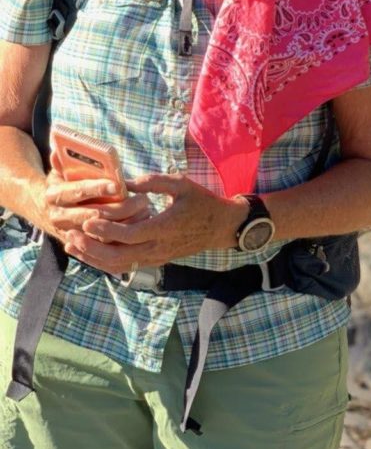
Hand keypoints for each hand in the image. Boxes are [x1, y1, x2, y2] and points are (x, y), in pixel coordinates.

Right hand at [42, 169, 149, 243]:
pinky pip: (107, 244)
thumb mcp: (60, 172)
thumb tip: (58, 150)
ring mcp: (72, 233)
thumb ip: (62, 162)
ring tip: (146, 209)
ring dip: (127, 222)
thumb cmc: (64, 184)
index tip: (118, 185)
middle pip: (94, 215)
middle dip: (120, 208)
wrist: (47, 211)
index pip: (78, 191)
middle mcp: (59, 217)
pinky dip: (125, 234)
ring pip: (103, 233)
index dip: (97, 188)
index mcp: (54, 196)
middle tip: (143, 200)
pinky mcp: (84, 244)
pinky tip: (141, 221)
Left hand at [63, 173, 246, 275]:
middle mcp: (158, 247)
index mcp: (164, 228)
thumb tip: (124, 182)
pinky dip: (105, 262)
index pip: (128, 235)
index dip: (105, 230)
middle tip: (70, 235)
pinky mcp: (156, 260)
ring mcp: (156, 257)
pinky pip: (126, 266)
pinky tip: (91, 252)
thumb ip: (152, 182)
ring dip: (94, 258)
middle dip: (91, 248)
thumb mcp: (180, 184)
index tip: (87, 220)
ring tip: (73, 247)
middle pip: (117, 256)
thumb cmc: (202, 201)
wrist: (221, 226)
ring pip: (119, 266)